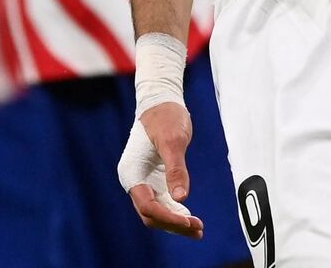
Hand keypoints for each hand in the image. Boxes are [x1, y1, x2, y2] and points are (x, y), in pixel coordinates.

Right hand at [119, 102, 203, 238]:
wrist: (162, 101)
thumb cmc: (165, 116)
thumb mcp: (172, 141)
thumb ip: (176, 169)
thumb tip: (181, 198)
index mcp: (132, 172)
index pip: (147, 206)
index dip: (167, 216)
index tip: (188, 221)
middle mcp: (135, 180)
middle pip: (152, 214)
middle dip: (173, 225)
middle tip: (198, 229)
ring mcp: (145, 181)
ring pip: (158, 211)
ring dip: (176, 222)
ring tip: (198, 229)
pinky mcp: (155, 179)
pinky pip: (164, 202)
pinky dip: (177, 212)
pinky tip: (191, 219)